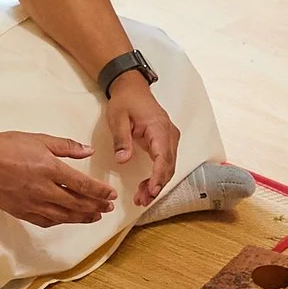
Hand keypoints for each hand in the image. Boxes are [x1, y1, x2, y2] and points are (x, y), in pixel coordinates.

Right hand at [0, 130, 118, 227]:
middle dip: (95, 206)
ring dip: (82, 217)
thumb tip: (88, 151)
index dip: (100, 192)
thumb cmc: (6, 146)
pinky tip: (67, 220)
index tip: (111, 195)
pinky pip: (45, 221)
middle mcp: (43, 189)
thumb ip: (66, 146)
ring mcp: (31, 203)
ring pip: (63, 216)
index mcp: (50, 169)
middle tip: (108, 208)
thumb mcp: (39, 139)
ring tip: (94, 217)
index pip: (83, 185)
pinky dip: (60, 221)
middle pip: (77, 203)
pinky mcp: (20, 211)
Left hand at [105, 73, 179, 207]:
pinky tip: (146, 186)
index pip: (163, 157)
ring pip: (168, 166)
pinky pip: (165, 162)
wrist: (132, 88)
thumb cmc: (126, 100)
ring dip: (157, 183)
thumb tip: (123, 159)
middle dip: (156, 185)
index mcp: (158, 128)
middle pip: (168, 166)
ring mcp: (169, 138)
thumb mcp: (118, 118)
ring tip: (142, 198)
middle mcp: (169, 134)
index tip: (151, 190)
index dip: (158, 176)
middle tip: (142, 200)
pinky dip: (157, 176)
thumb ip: (121, 139)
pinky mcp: (166, 141)